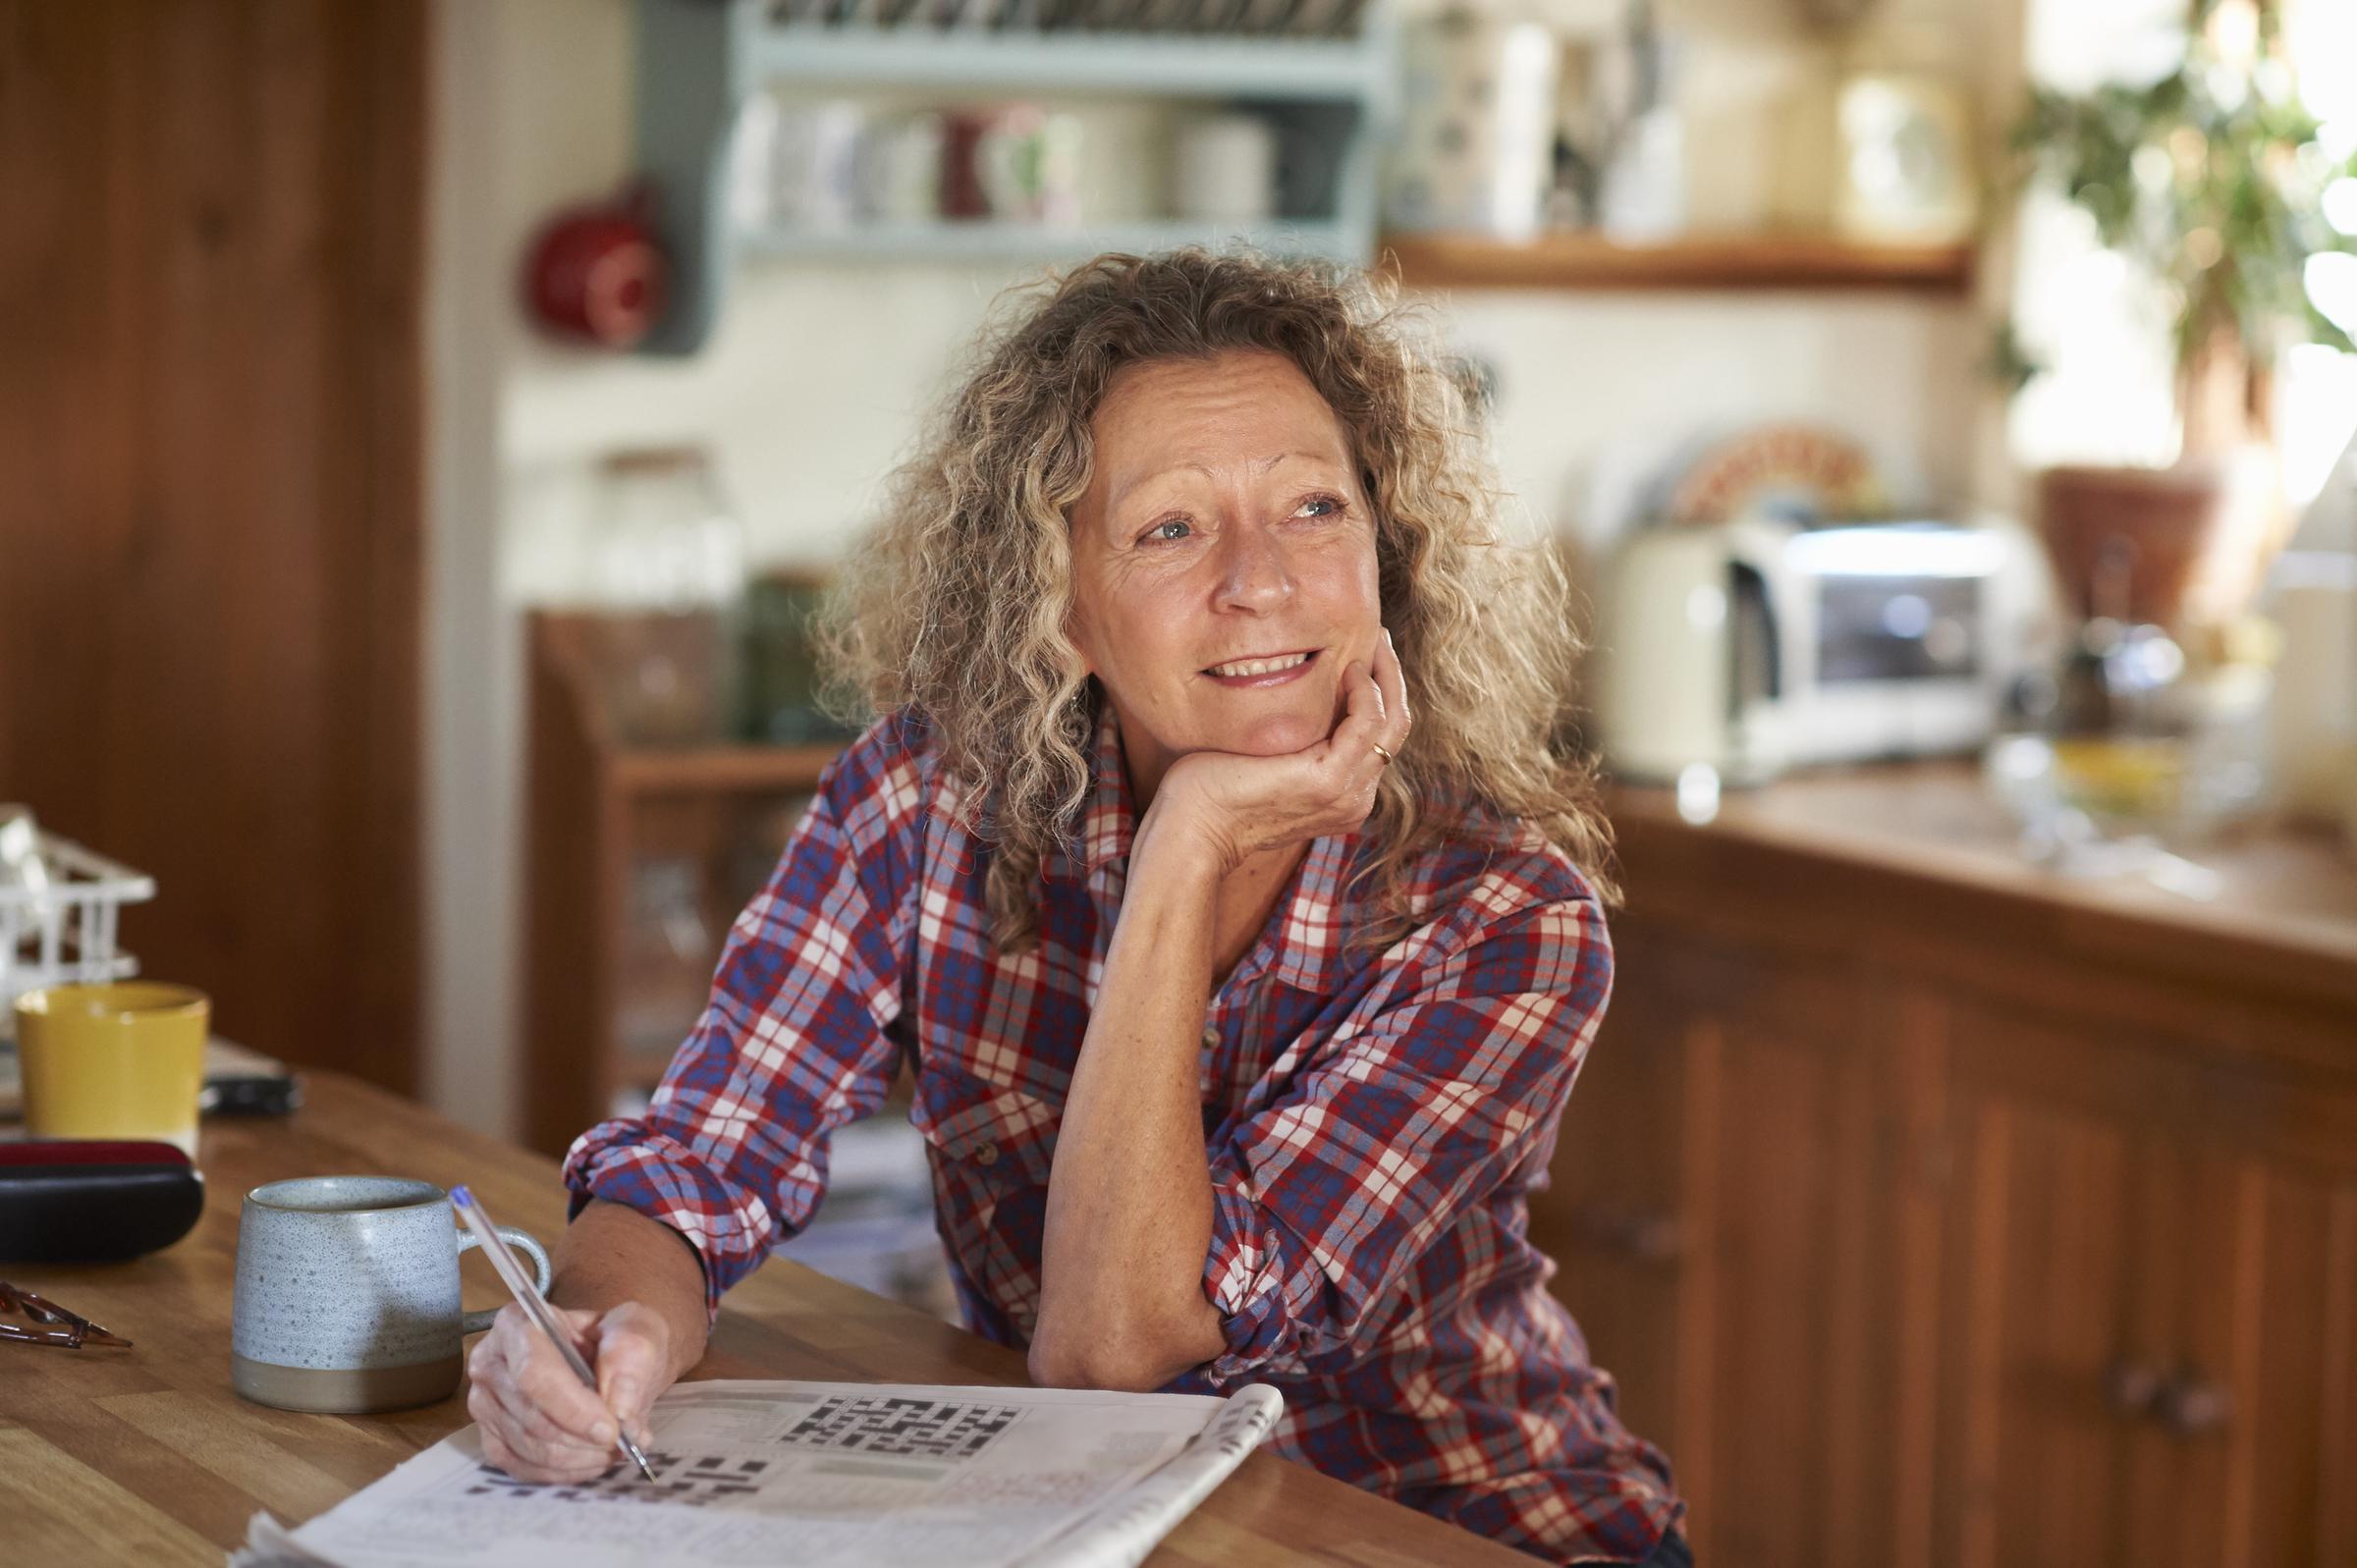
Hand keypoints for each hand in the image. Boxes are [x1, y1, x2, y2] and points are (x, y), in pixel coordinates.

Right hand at [465, 1300, 674, 1481]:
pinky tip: (594, 1459)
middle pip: (531, 1416)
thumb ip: (631, 1356)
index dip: (573, 1407)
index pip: (534, 1372)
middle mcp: (490, 1364)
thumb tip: (619, 1407)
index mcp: (516, 1323)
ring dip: (581, 1457)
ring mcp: (485, 1405)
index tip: (612, 1428)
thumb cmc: (617, 1340)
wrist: (611, 1360)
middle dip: (584, 1437)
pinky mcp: (492, 1439)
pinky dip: (566, 1471)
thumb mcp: (637, 1329)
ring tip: (618, 1448)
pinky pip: (525, 1468)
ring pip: (530, 1448)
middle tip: (627, 1441)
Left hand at [1147, 627, 1410, 877]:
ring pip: (1392, 722)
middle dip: (1392, 676)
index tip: (1366, 653)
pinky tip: (1349, 667)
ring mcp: (1347, 793)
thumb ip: (1295, 738)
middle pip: (1396, 727)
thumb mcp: (1268, 759)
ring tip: (1374, 640)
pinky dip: (1365, 691)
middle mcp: (1355, 799)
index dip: (1380, 692)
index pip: (1381, 738)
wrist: (1194, 826)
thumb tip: (1296, 697)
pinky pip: (1367, 723)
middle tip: (1379, 636)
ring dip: (1386, 675)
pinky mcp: (1329, 779)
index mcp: (1344, 796)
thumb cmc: (1214, 790)